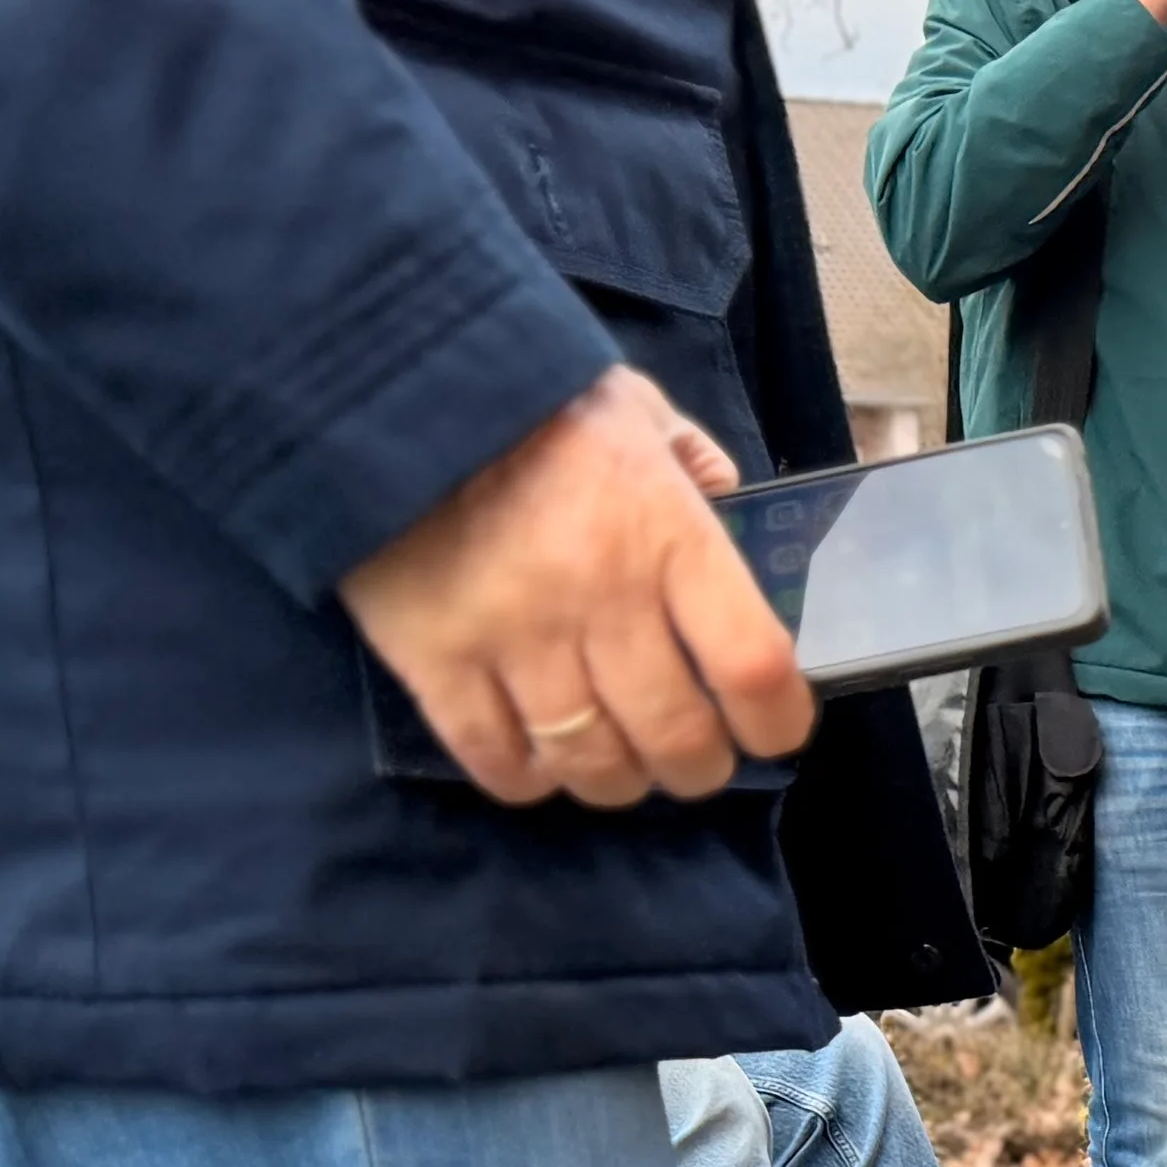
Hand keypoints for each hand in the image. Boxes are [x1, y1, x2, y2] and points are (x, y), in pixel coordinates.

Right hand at [341, 367, 812, 806]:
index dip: (777, 721)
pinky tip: (537, 762)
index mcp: (667, 536)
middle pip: (676, 735)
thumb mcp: (633, 408)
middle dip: (699, 768)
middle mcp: (602, 599)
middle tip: (694, 761)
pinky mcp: (437, 660)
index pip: (753, 666)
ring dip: (616, 781)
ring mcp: (516, 637)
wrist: (389, 386)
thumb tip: (731, 502)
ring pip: (590, 759)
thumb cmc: (529, 399)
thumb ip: (691, 461)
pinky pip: (494, 757)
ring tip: (618, 766)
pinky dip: (526, 777)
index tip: (774, 730)